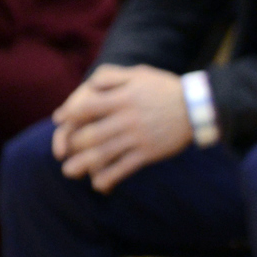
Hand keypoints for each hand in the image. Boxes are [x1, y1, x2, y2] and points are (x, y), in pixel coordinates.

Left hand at [50, 64, 191, 190]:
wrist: (196, 107)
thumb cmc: (164, 88)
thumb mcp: (138, 73)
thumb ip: (111, 76)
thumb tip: (88, 85)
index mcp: (122, 98)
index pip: (86, 107)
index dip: (69, 114)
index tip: (60, 121)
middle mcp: (127, 119)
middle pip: (90, 135)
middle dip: (72, 145)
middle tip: (62, 152)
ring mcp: (137, 138)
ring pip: (103, 155)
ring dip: (82, 166)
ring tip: (69, 172)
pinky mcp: (148, 153)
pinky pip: (124, 168)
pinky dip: (108, 178)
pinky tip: (99, 184)